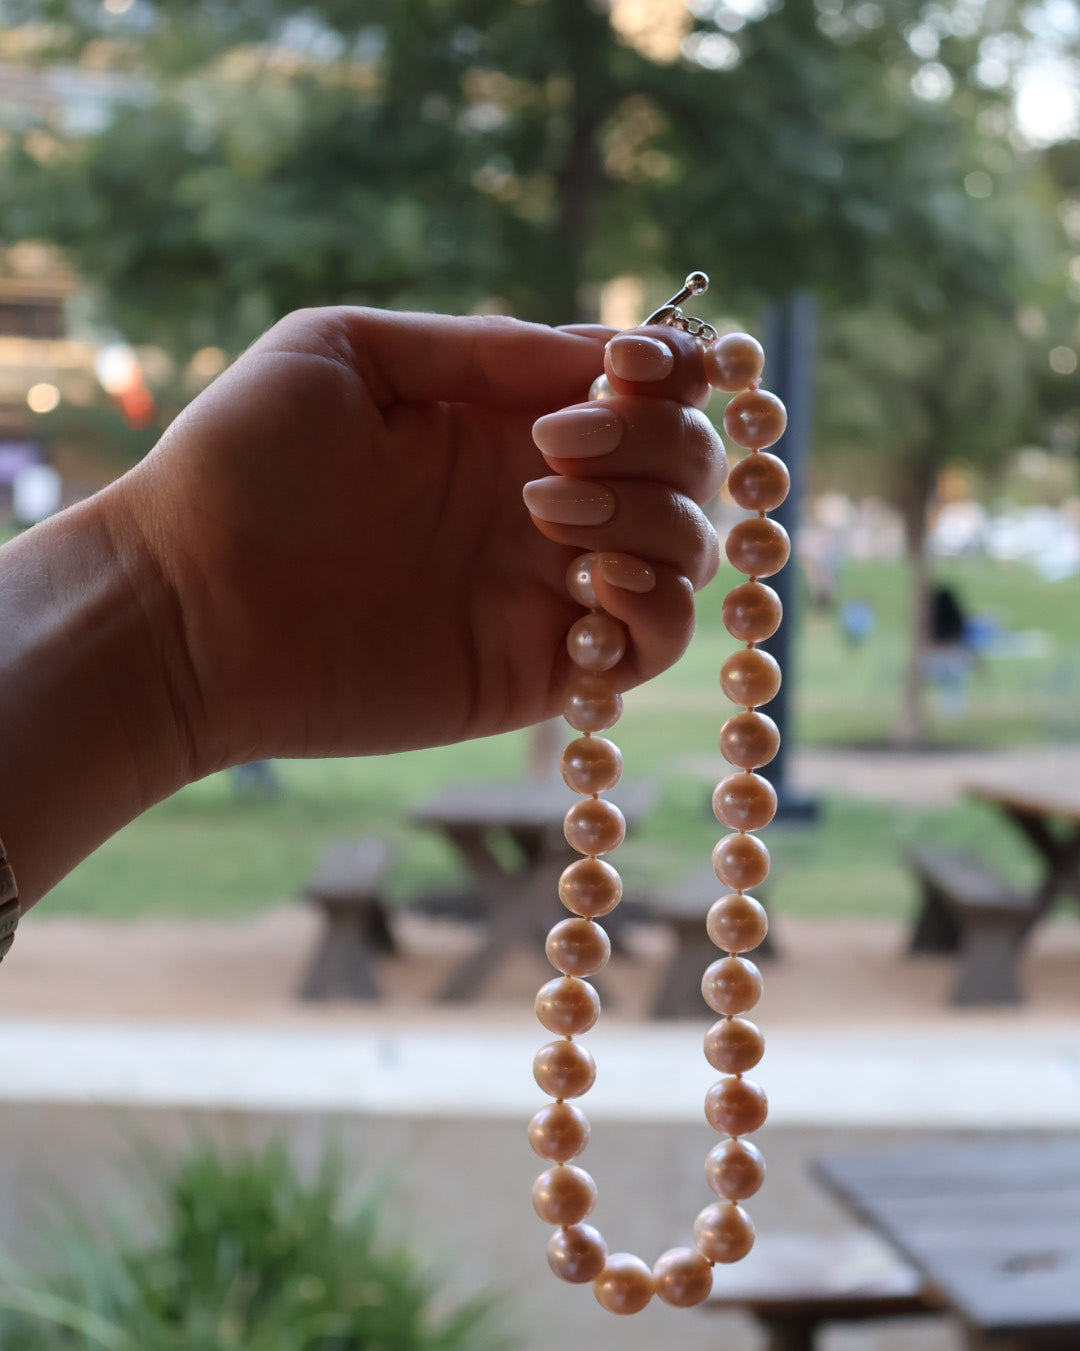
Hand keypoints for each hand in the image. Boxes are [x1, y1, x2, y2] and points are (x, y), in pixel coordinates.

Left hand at [112, 307, 726, 770]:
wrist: (186, 608)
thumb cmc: (239, 466)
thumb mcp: (347, 352)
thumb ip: (479, 348)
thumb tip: (600, 356)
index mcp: (506, 417)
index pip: (648, 385)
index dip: (667, 370)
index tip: (624, 369)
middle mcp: (543, 499)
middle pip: (688, 464)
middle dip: (656, 443)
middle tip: (552, 454)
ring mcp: (545, 588)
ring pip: (690, 551)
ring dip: (653, 521)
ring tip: (548, 519)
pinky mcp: (538, 671)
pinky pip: (653, 646)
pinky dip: (657, 610)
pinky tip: (585, 589)